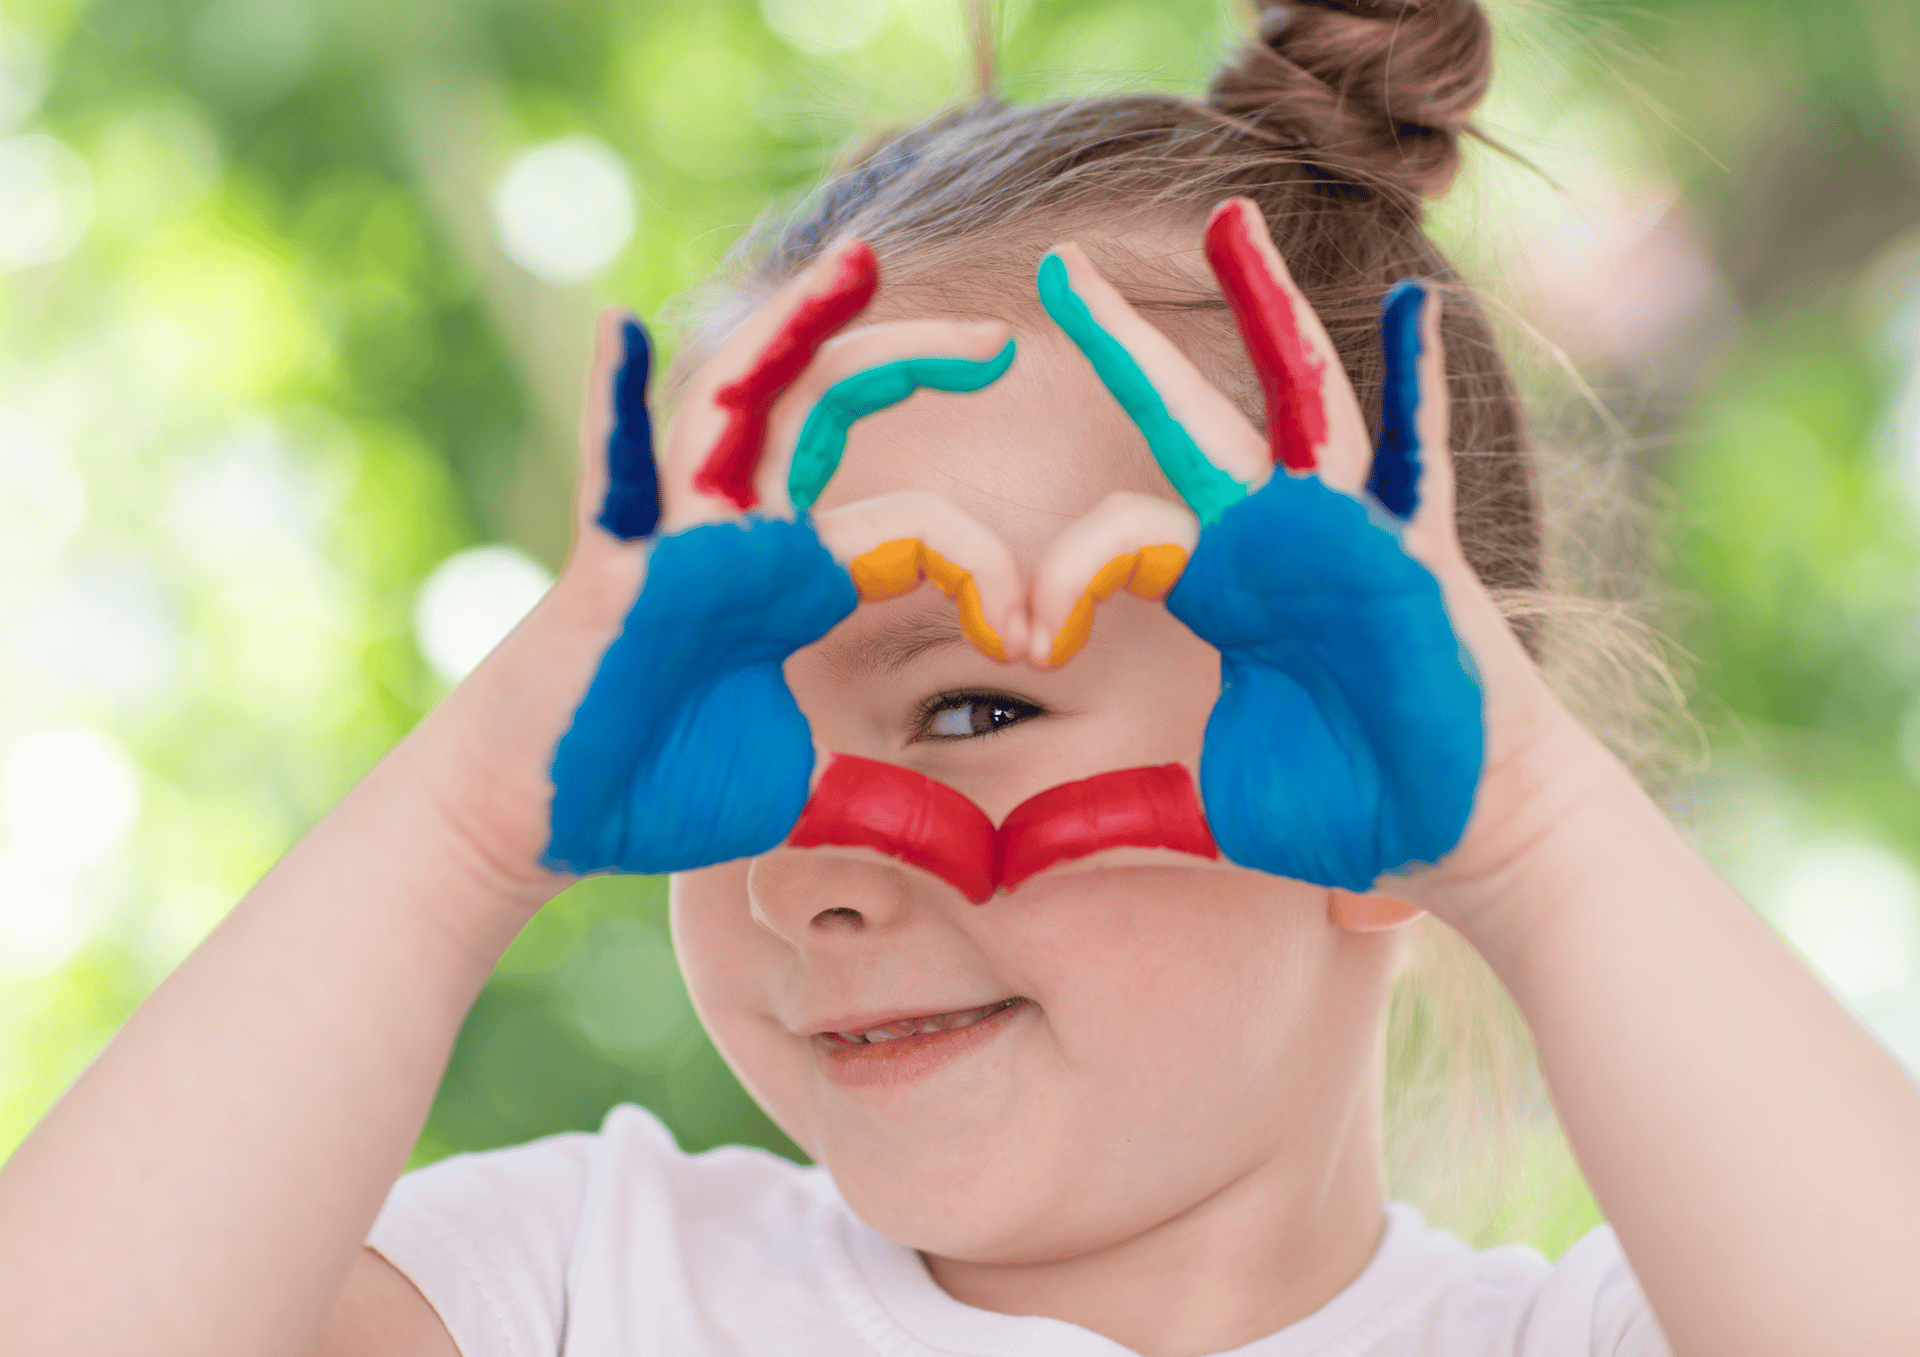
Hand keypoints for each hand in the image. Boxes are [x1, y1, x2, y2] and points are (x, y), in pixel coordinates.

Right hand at [542, 240, 1026, 875]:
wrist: (545, 817)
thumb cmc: (661, 785)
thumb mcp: (807, 790)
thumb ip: (892, 802)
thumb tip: (985, 858)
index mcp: (799, 576)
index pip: (914, 528)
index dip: (986, 569)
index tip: (1037, 635)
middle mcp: (743, 534)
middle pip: (828, 413)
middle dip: (908, 362)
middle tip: (1002, 341)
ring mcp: (674, 538)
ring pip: (738, 406)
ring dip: (793, 330)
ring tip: (856, 263)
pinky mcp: (613, 569)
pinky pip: (611, 474)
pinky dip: (611, 404)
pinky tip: (620, 331)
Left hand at [1030, 199, 1560, 902]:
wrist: (1463, 835)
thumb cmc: (1344, 808)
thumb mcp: (1205, 811)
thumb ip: (1112, 815)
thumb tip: (1009, 862)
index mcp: (1220, 585)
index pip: (1118, 535)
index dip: (1058, 576)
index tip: (1024, 642)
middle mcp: (1276, 539)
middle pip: (1189, 420)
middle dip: (1125, 344)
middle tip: (1058, 269)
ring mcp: (1351, 534)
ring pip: (1299, 402)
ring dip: (1265, 312)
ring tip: (1226, 221)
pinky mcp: (1419, 554)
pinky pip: (1421, 458)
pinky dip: (1423, 385)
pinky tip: (1416, 304)